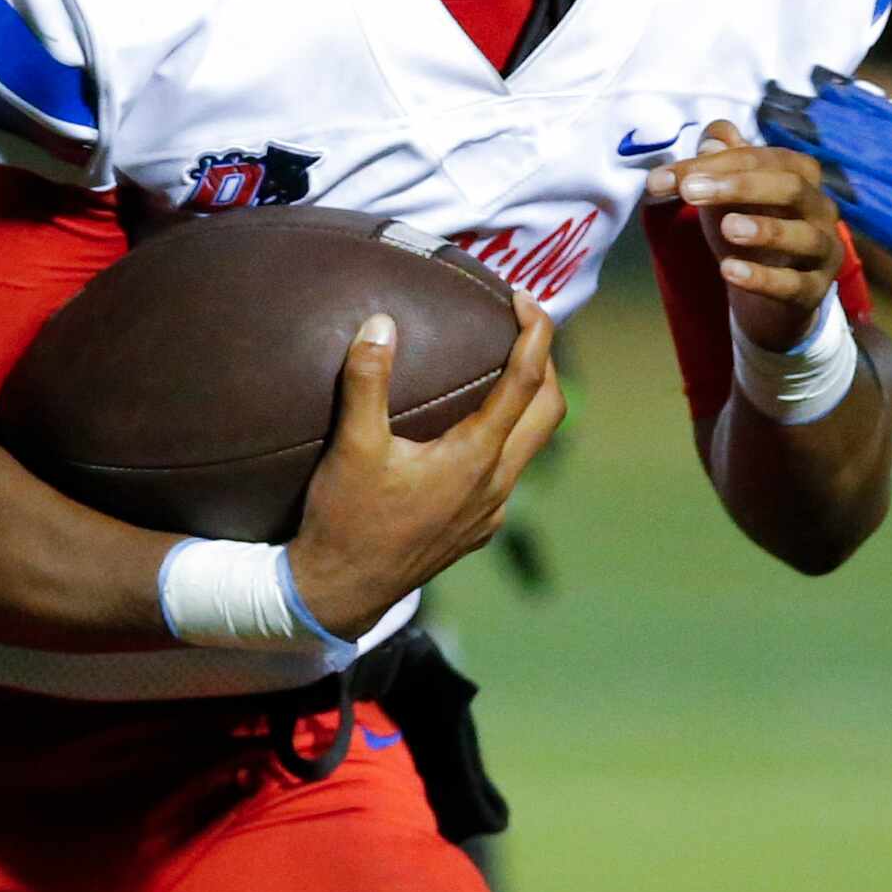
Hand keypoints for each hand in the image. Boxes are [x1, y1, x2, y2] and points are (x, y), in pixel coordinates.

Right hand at [286, 292, 564, 638]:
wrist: (341, 593)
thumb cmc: (346, 519)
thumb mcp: (352, 445)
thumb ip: (368, 380)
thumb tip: (380, 323)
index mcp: (475, 458)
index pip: (527, 382)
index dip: (534, 333)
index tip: (522, 299)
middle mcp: (496, 486)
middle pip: (550, 413)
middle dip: (545, 364)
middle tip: (520, 328)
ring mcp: (490, 512)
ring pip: (531, 446)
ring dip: (527, 403)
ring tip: (498, 368)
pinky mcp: (476, 529)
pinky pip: (506, 473)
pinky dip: (502, 437)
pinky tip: (466, 430)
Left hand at [646, 118, 840, 352]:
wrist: (769, 292)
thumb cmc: (748, 226)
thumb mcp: (724, 193)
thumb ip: (714, 164)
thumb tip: (710, 139)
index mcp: (800, 174)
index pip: (761, 158)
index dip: (716, 164)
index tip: (668, 178)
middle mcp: (820, 208)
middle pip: (790, 187)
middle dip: (740, 186)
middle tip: (690, 192)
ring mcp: (823, 251)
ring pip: (805, 236)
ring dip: (764, 229)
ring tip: (726, 227)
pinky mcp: (814, 291)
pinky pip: (794, 284)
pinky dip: (762, 277)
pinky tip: (729, 271)